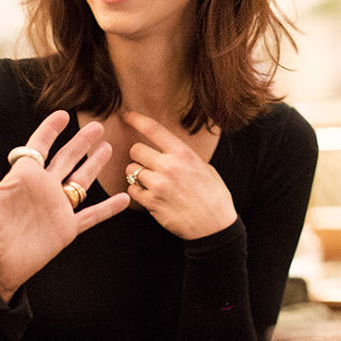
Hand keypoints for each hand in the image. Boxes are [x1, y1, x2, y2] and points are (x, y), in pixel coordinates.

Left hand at [0, 110, 129, 301]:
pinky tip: (124, 199)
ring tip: (108, 148)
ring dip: (94, 165)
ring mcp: (57, 208)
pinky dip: (108, 208)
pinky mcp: (66, 229)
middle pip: (67, 158)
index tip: (63, 115)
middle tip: (98, 126)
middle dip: (81, 142)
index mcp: (24, 176)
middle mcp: (43, 188)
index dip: (51, 129)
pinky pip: (91, 215)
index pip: (39, 145)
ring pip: (81, 181)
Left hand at [121, 111, 236, 239]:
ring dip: (137, 175)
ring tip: (151, 182)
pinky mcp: (152, 202)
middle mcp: (169, 166)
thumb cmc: (213, 195)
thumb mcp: (203, 166)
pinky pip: (132, 189)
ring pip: (131, 170)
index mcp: (183, 153)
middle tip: (147, 163)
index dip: (136, 119)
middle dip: (138, 156)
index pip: (153, 129)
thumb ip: (182, 156)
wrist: (215, 225)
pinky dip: (137, 191)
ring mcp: (158, 185)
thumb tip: (166, 149)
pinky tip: (150, 195)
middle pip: (135, 150)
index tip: (126, 115)